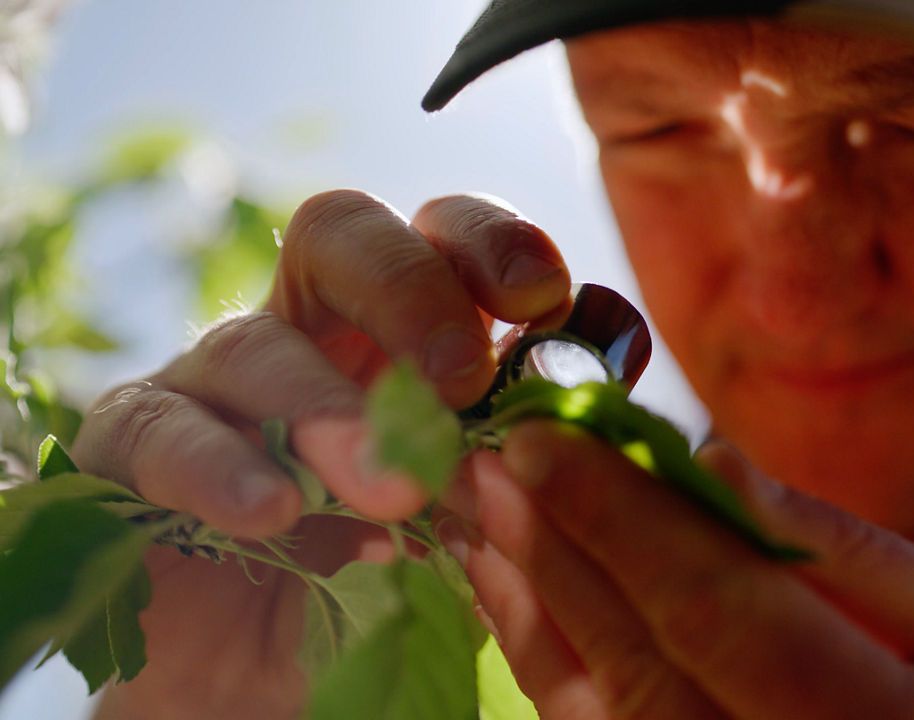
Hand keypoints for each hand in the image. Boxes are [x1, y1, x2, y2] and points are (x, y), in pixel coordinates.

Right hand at [70, 190, 570, 718]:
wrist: (264, 685)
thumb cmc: (383, 588)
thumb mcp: (471, 520)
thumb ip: (522, 456)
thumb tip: (602, 398)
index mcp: (393, 334)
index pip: (439, 238)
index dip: (490, 244)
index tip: (546, 298)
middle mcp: (302, 331)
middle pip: (339, 235)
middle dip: (408, 288)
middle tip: (463, 376)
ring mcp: (210, 383)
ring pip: (254, 345)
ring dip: (330, 410)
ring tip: (395, 488)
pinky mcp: (133, 451)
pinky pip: (159, 435)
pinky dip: (219, 469)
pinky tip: (273, 515)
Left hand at [437, 422, 913, 719]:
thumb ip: (856, 555)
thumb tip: (718, 464)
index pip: (718, 609)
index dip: (623, 519)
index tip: (545, 437)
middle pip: (638, 654)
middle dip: (554, 547)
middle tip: (485, 456)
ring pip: (596, 710)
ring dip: (525, 603)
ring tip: (476, 515)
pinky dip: (541, 665)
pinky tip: (510, 595)